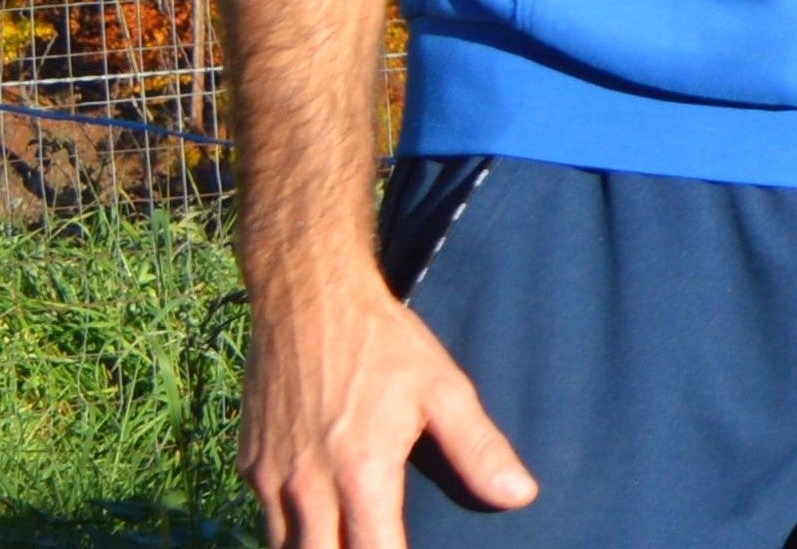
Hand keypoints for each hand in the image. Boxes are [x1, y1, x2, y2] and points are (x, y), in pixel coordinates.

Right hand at [245, 264, 530, 546]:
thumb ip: (478, 448)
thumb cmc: (383, 343)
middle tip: (378, 546)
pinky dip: (290, 531)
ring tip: (352, 538)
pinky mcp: (248, 464)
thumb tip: (520, 496)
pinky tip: (320, 521)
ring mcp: (269, 477)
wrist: (307, 300)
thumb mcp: (443, 389)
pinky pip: (267, 517)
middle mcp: (307, 485)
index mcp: (360, 472)